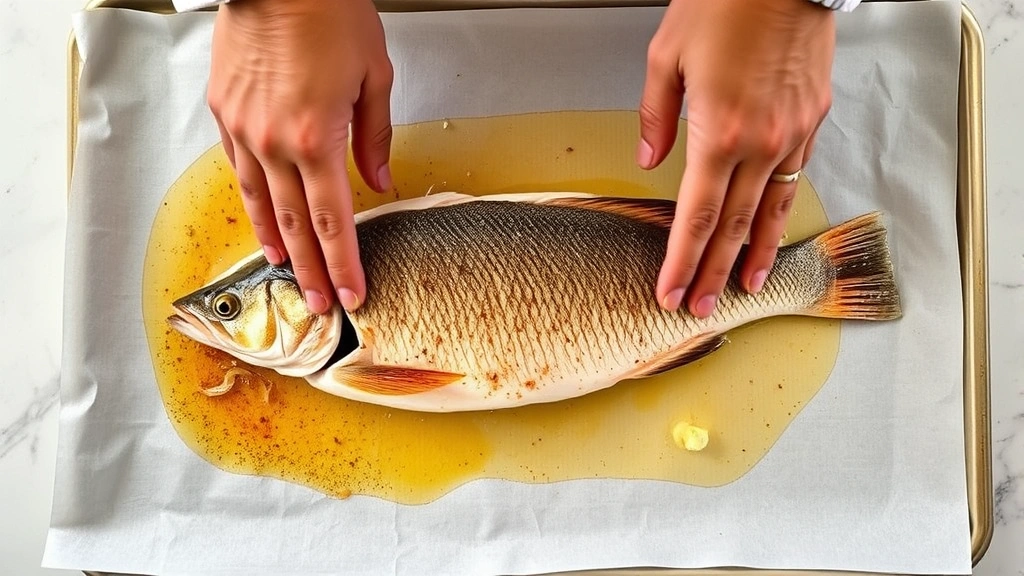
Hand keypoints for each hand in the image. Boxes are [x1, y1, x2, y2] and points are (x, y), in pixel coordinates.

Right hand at [207, 0, 393, 314]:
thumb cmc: (327, 13)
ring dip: (277, 243)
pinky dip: (253, 201)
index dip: (343, 264)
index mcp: (318, 139)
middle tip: (319, 304)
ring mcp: (244, 130)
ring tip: (287, 271)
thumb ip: (376, 135)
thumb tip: (379, 179)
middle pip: (296, 225)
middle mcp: (276, 143)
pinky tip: (262, 218)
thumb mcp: (374, 76)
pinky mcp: (224, 113)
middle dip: (311, 271)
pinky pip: (239, 169)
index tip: (351, 294)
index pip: (334, 221)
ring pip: (261, 204)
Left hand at [637, 0, 835, 316]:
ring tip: (744, 287)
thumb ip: (655, 116)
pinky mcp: (813, 119)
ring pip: (772, 211)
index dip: (682, 261)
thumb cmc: (726, 2)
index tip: (671, 292)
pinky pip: (795, 178)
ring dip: (756, 255)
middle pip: (734, 227)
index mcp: (719, 132)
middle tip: (700, 307)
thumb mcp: (665, 55)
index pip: (697, 216)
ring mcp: (793, 134)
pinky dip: (782, 213)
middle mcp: (761, 143)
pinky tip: (773, 230)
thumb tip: (650, 159)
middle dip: (713, 273)